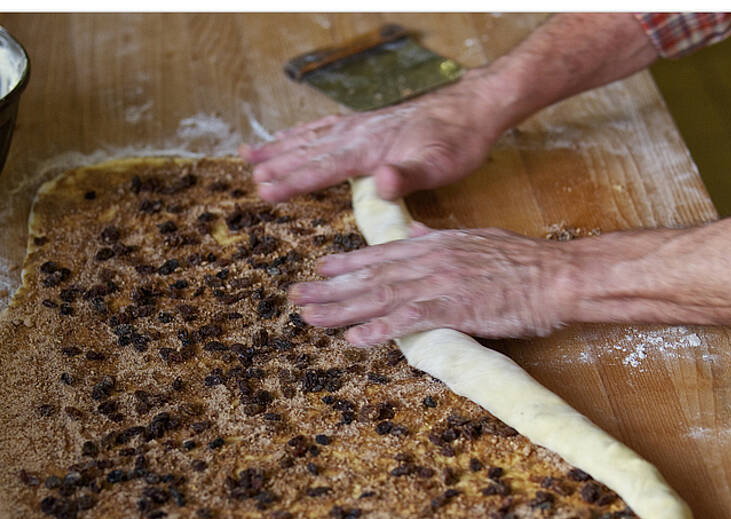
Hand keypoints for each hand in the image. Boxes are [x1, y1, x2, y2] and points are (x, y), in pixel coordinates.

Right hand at [239, 70, 504, 202]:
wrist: (473, 108)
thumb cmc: (458, 141)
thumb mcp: (439, 164)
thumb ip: (407, 175)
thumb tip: (381, 183)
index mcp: (369, 149)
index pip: (322, 168)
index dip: (293, 181)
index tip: (265, 192)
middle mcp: (358, 133)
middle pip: (309, 151)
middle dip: (278, 166)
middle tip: (250, 178)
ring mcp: (361, 126)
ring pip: (311, 136)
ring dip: (281, 147)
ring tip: (250, 155)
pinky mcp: (368, 123)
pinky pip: (326, 127)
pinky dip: (303, 133)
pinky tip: (295, 137)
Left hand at [288, 224, 575, 345]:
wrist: (556, 276)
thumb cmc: (522, 262)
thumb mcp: (475, 239)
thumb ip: (438, 237)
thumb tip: (413, 230)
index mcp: (434, 244)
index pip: (381, 253)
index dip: (347, 264)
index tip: (320, 270)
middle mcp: (429, 260)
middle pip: (370, 276)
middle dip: (330, 289)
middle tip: (296, 297)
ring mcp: (439, 283)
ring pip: (379, 296)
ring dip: (341, 309)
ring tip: (309, 318)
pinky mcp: (453, 308)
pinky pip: (408, 320)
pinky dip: (379, 329)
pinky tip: (354, 339)